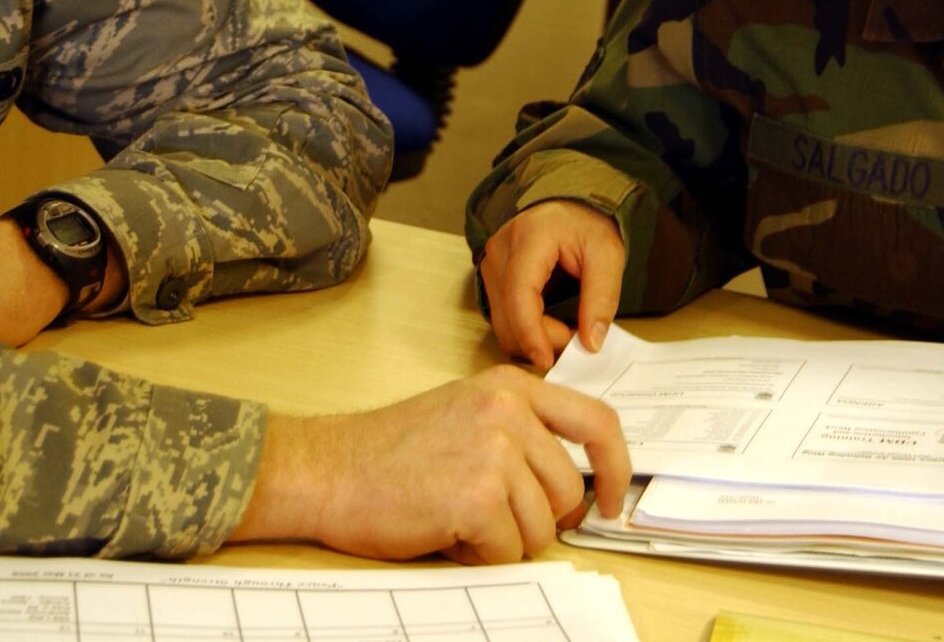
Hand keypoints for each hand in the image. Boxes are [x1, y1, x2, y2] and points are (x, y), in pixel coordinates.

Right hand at [232, 366, 631, 562]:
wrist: (326, 470)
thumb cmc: (388, 452)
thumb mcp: (466, 414)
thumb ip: (521, 432)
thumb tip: (575, 486)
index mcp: (511, 387)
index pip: (597, 422)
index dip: (616, 468)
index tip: (610, 501)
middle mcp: (509, 411)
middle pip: (569, 490)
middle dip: (539, 521)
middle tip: (493, 521)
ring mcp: (495, 452)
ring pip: (541, 527)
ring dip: (504, 540)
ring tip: (456, 517)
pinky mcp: (476, 497)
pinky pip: (508, 551)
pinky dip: (478, 555)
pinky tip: (443, 530)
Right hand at [479, 200, 624, 371]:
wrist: (569, 204)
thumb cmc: (587, 224)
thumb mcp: (607, 254)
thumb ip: (601, 297)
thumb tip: (591, 343)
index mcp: (528, 238)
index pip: (519, 296)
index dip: (532, 334)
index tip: (549, 361)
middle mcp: (500, 251)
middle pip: (508, 315)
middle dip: (540, 340)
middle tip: (575, 343)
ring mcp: (490, 264)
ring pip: (501, 322)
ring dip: (531, 338)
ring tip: (566, 333)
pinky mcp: (491, 277)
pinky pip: (502, 316)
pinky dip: (524, 330)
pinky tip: (549, 325)